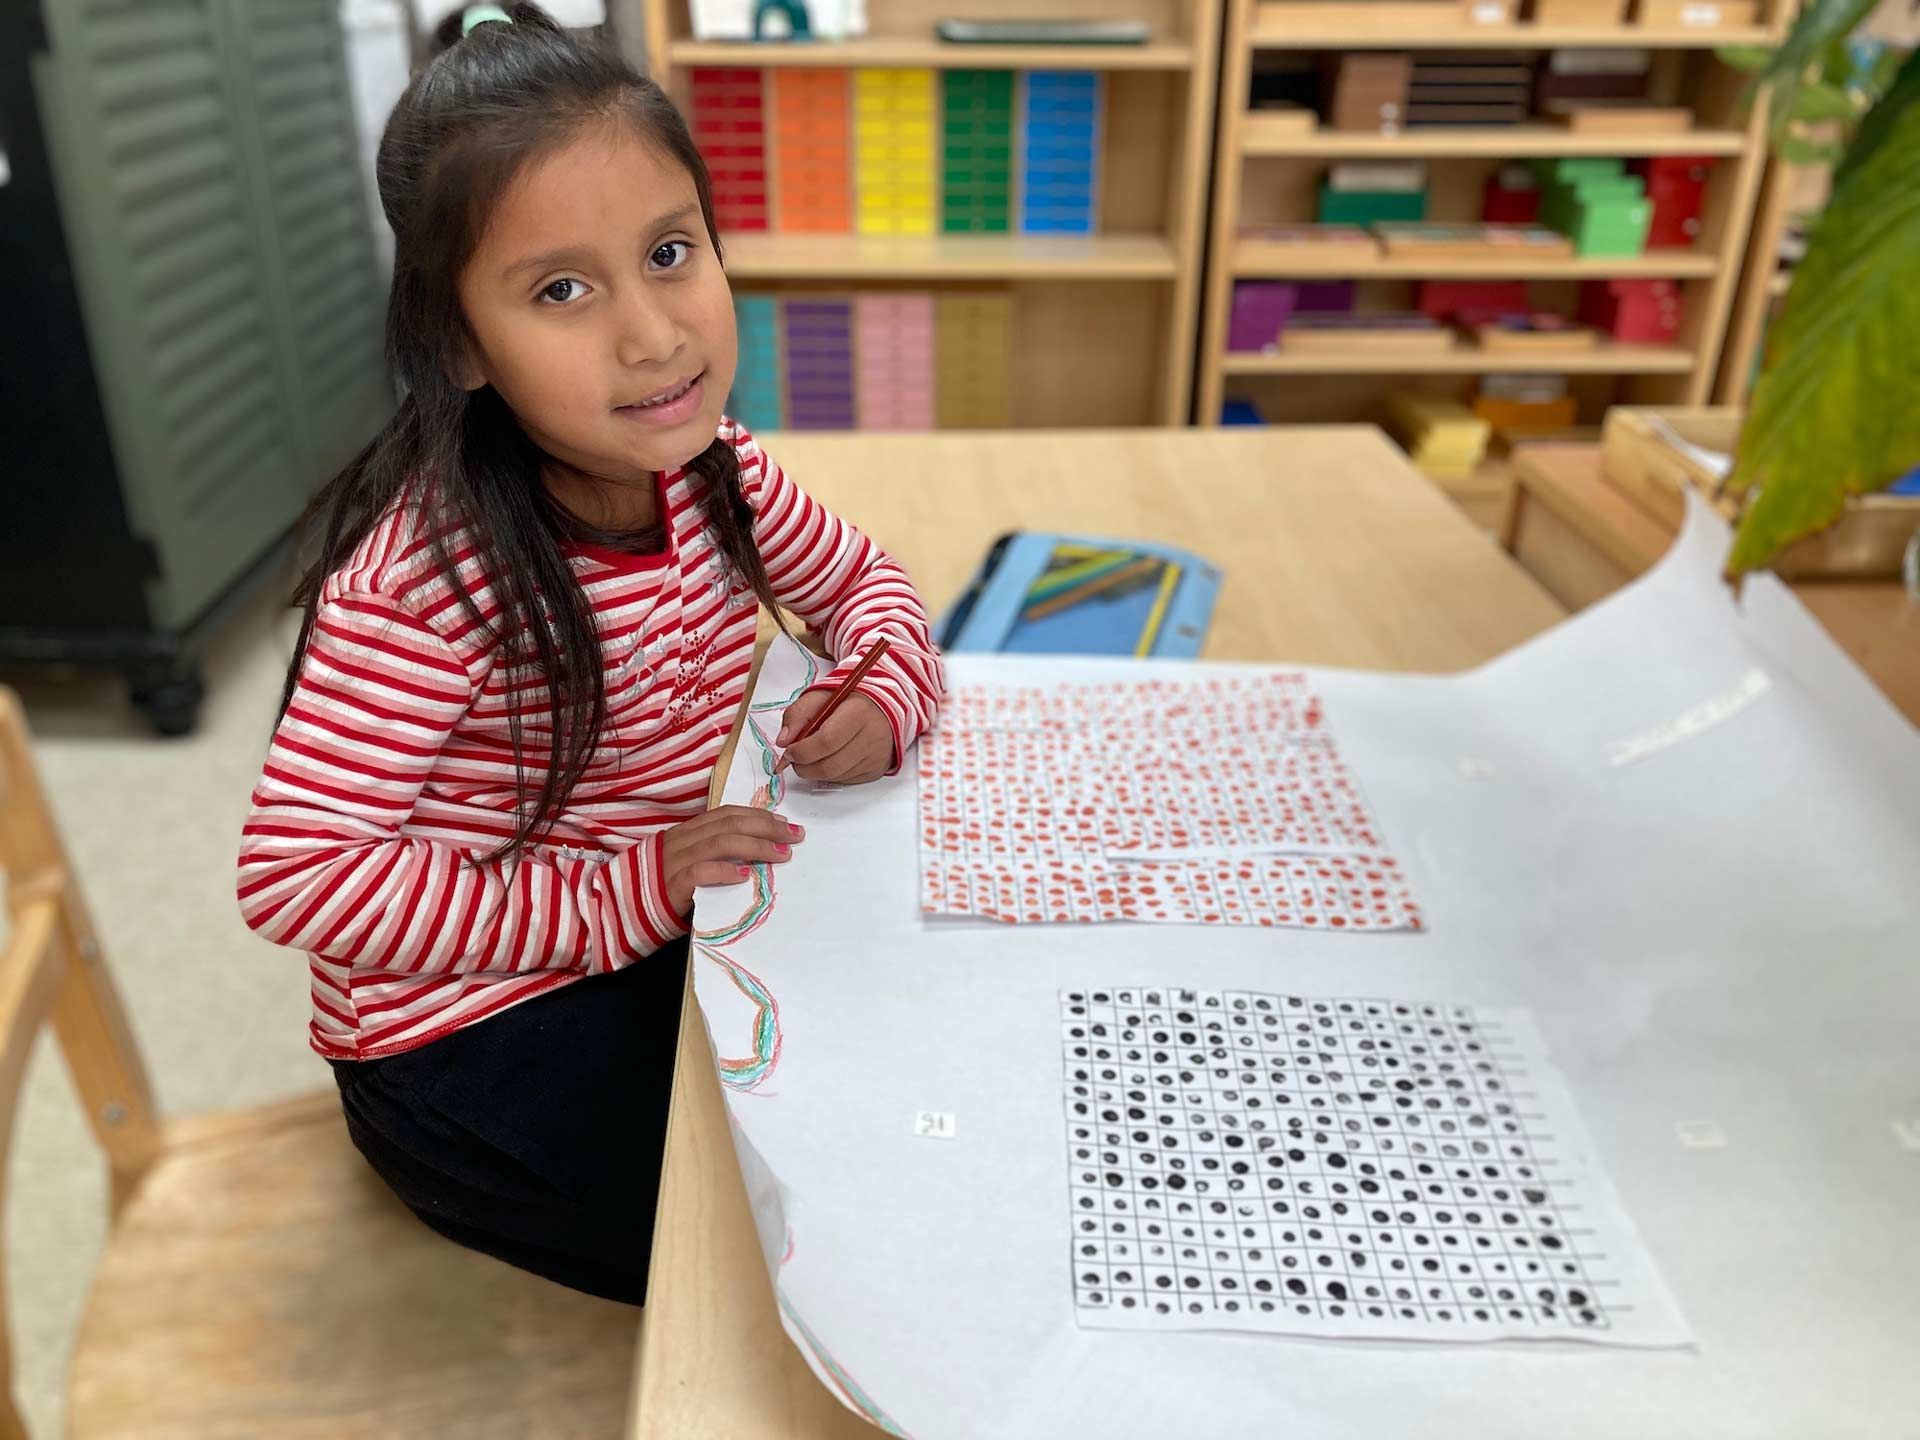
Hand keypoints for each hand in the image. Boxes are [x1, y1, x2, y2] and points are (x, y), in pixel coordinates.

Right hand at [661, 805, 803, 915]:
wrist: (614, 915)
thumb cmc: (654, 895)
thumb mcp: (683, 868)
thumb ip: (709, 859)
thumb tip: (752, 858)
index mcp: (684, 834)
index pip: (726, 814)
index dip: (758, 816)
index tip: (785, 825)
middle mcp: (679, 842)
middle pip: (728, 823)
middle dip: (766, 827)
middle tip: (794, 836)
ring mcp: (672, 863)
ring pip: (718, 843)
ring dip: (755, 846)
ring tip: (781, 854)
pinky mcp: (669, 887)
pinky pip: (699, 872)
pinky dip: (725, 871)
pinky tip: (746, 875)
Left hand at [775, 691, 894, 783]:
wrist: (880, 711)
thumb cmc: (847, 703)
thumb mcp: (820, 697)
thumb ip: (797, 714)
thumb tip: (783, 740)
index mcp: (858, 712)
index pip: (826, 741)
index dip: (802, 750)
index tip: (789, 750)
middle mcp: (871, 737)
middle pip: (829, 765)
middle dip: (804, 766)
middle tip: (795, 757)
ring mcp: (875, 757)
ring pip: (834, 777)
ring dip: (814, 771)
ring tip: (810, 756)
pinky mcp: (875, 771)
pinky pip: (843, 780)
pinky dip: (828, 774)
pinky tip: (828, 758)